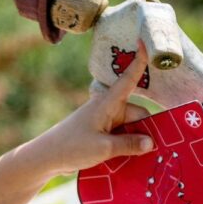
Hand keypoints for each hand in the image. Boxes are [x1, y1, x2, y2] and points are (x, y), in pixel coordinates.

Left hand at [26, 41, 155, 176]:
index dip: (139, 61)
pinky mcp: (101, 134)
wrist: (46, 158)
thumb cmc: (72, 147)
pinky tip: (130, 161)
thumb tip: (151, 142)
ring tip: (141, 161)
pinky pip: (121, 138)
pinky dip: (126, 147)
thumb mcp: (104, 148)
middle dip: (146, 132)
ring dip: (136, 143)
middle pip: (138, 116)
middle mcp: (109, 109)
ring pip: (131, 129)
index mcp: (109, 103)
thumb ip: (129, 144)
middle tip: (156, 152)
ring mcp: (105, 122)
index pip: (129, 78)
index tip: (145, 41)